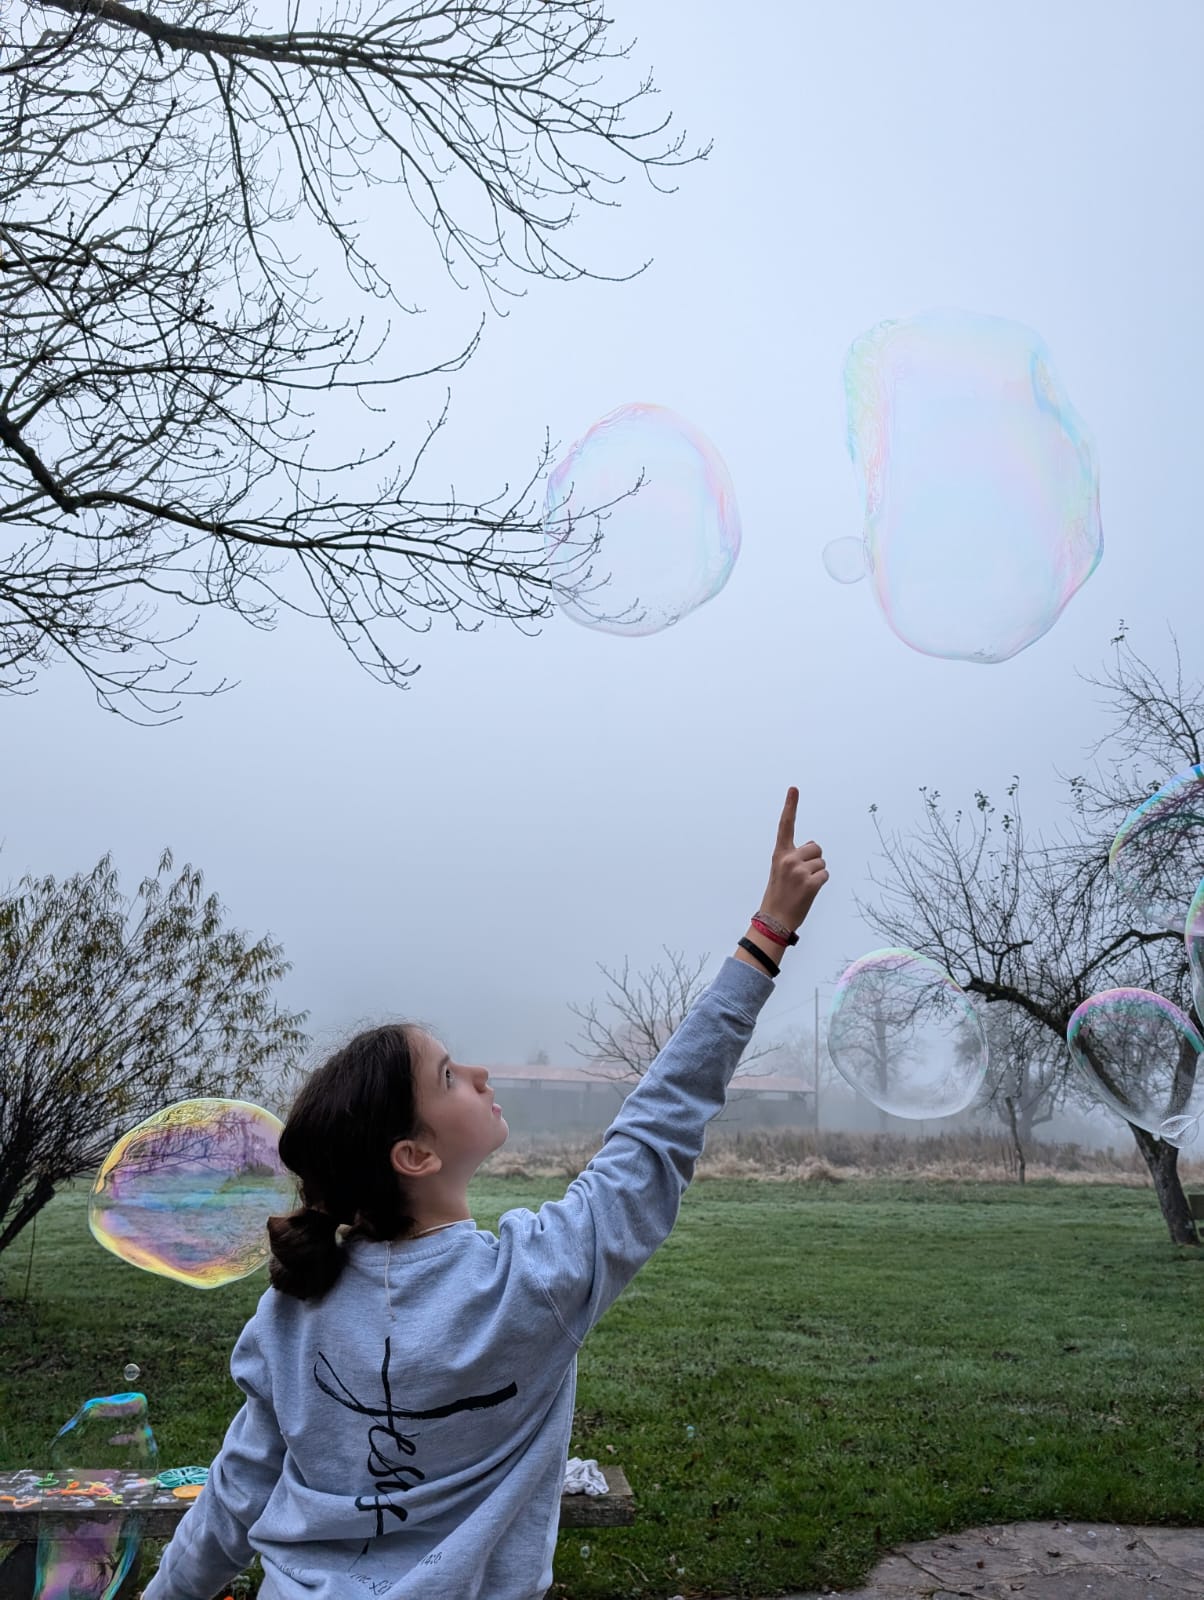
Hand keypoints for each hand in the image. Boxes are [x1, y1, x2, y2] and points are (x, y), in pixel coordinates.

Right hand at [758, 787, 827, 932]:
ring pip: (822, 862)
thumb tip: (813, 846)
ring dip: (817, 873)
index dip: (790, 806)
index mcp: (779, 854)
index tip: (794, 788)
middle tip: (801, 877)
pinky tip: (809, 892)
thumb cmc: (779, 895)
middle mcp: (788, 859)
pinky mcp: (810, 883)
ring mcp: (799, 871)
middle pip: (816, 847)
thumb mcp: (781, 871)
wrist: (774, 920)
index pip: (785, 825)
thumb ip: (794, 856)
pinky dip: (820, 883)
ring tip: (803, 886)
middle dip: (814, 859)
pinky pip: (825, 874)